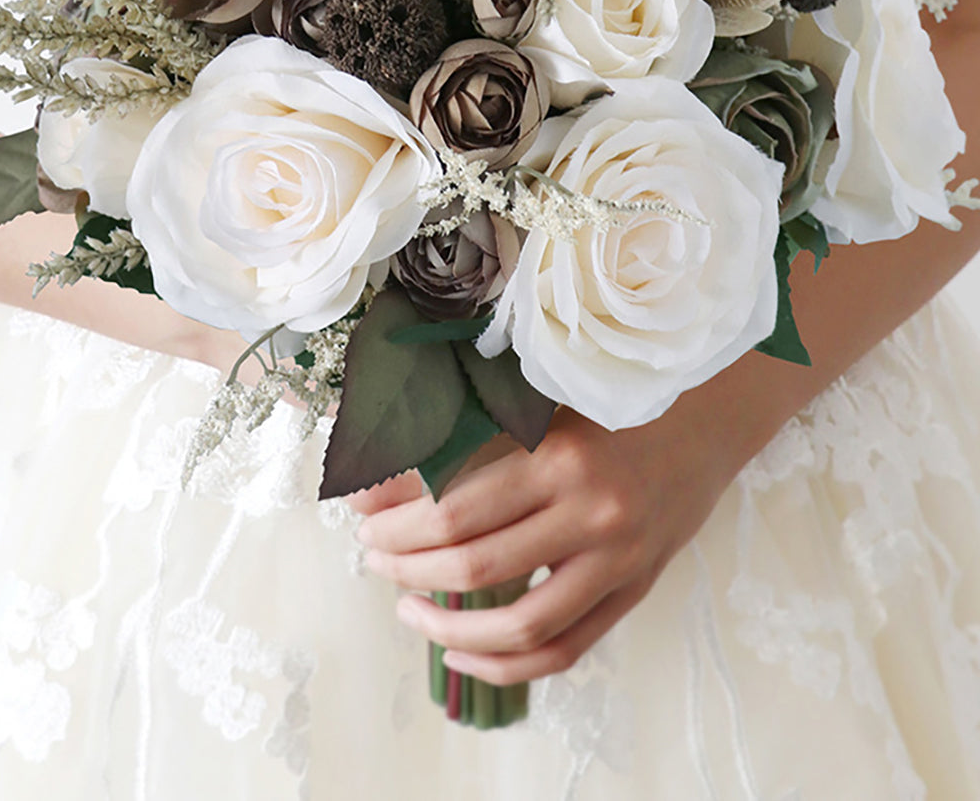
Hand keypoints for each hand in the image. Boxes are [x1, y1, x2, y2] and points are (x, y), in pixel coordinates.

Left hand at [350, 398, 737, 685]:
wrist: (705, 418)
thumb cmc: (607, 401)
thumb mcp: (537, 401)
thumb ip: (462, 433)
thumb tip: (374, 477)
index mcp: (559, 454)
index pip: (455, 509)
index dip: (396, 525)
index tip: (362, 522)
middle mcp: (592, 512)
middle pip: (475, 566)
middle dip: (407, 569)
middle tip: (374, 558)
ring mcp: (617, 560)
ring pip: (517, 625)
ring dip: (446, 627)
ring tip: (408, 609)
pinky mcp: (632, 591)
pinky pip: (562, 651)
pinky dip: (504, 667)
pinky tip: (461, 654)